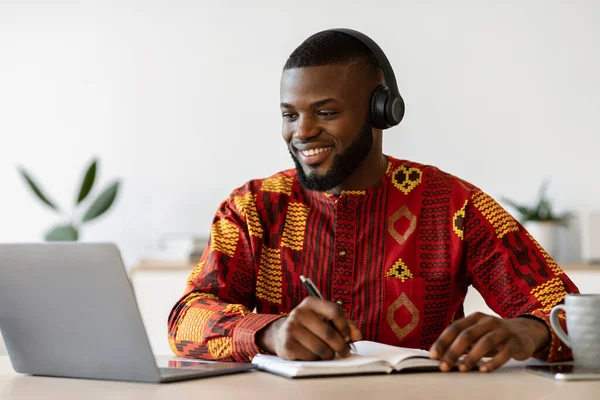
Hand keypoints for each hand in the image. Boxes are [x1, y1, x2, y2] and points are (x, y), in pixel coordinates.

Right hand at [256, 297, 361, 360]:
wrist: (282, 334)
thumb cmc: (310, 327)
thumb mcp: (326, 320)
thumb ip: (346, 325)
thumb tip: (357, 336)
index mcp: (311, 303)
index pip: (334, 311)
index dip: (345, 326)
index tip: (348, 337)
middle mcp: (299, 312)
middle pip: (329, 333)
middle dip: (341, 346)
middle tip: (345, 352)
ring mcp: (291, 328)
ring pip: (321, 348)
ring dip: (328, 354)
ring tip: (327, 352)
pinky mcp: (287, 344)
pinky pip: (310, 357)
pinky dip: (316, 359)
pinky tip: (312, 354)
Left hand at [429, 312, 549, 372]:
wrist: (524, 332)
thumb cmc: (494, 334)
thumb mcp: (478, 333)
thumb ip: (462, 342)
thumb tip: (441, 355)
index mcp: (475, 318)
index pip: (455, 328)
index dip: (443, 341)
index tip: (433, 355)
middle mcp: (488, 321)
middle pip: (467, 335)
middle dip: (453, 351)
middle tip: (444, 366)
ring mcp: (502, 331)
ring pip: (485, 342)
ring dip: (471, 357)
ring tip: (462, 369)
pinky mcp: (515, 342)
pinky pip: (504, 353)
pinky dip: (492, 362)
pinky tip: (483, 370)